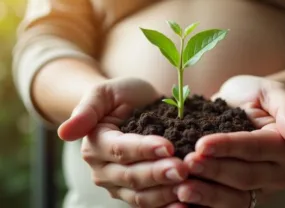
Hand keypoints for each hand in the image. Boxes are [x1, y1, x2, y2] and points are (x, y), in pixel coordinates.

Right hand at [58, 78, 188, 207]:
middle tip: (183, 169)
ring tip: (188, 184)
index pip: (120, 149)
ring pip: (141, 195)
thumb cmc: (121, 97)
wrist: (132, 107)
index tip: (167, 146)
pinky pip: (149, 204)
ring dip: (165, 192)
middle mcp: (104, 169)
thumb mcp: (104, 93)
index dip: (143, 149)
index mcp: (96, 145)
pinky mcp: (135, 193)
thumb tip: (64, 132)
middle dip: (158, 173)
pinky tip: (186, 203)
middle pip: (131, 176)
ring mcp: (119, 185)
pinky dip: (167, 204)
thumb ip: (87, 110)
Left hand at [174, 75, 284, 207]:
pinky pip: (224, 207)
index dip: (228, 147)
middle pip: (244, 177)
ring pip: (235, 199)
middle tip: (188, 163)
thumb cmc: (253, 96)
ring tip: (182, 188)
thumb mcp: (270, 92)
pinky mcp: (239, 197)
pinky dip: (203, 207)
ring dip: (208, 195)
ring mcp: (258, 190)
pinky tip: (183, 203)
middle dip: (215, 171)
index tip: (202, 144)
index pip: (255, 149)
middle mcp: (276, 174)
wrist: (238, 104)